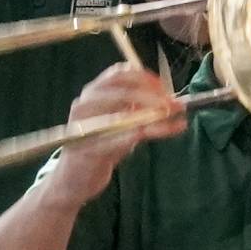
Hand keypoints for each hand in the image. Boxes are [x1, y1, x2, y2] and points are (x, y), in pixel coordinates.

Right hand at [55, 54, 189, 173]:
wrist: (76, 176)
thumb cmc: (103, 143)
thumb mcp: (123, 120)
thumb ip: (142, 109)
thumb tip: (175, 102)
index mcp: (94, 92)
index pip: (119, 73)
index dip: (145, 77)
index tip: (165, 87)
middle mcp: (85, 104)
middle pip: (121, 89)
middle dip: (152, 95)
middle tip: (173, 105)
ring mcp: (83, 126)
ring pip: (121, 114)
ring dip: (151, 116)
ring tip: (169, 120)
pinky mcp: (87, 149)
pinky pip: (117, 139)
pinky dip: (138, 134)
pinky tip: (151, 133)